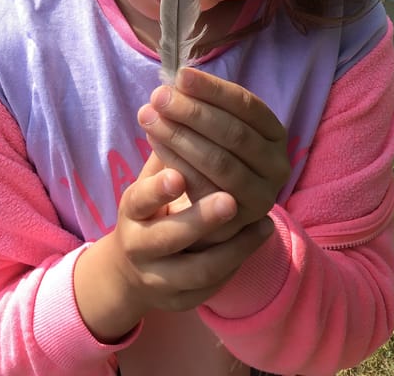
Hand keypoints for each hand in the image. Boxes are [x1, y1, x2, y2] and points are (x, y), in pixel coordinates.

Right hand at [73, 151, 271, 342]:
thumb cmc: (150, 206)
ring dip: (230, 245)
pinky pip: (216, 283)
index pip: (138, 200)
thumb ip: (166, 147)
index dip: (157, 190)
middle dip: (201, 218)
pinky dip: (241, 258)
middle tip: (230, 200)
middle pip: (168, 237)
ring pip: (198, 268)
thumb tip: (187, 95)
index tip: (177, 176)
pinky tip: (262, 233)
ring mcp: (162, 277)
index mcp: (131, 210)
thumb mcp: (150, 177)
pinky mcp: (185, 298)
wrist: (132, 267)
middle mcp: (140, 245)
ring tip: (260, 221)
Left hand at [137, 68, 289, 243]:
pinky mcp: (238, 222)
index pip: (247, 105)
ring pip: (220, 162)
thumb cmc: (210, 152)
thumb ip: (203, 105)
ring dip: (181, 137)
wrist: (206, 208)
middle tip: (158, 97)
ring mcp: (261, 196)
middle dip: (192, 112)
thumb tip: (177, 83)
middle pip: (234, 134)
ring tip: (149, 117)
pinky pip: (205, 190)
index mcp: (275, 134)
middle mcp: (277, 166)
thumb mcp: (214, 126)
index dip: (213, 89)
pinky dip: (178, 164)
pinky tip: (155, 143)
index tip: (181, 76)